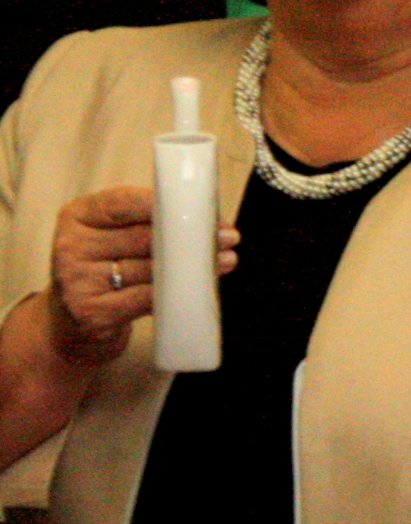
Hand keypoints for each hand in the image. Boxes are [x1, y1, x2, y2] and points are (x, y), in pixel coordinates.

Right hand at [45, 187, 238, 366]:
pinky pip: (145, 298)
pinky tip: (198, 286)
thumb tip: (205, 218)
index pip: (123, 202)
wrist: (71, 321)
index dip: (164, 204)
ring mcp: (78, 281)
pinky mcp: (92, 312)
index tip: (199, 207)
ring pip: (149, 269)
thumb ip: (147, 222)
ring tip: (224, 259)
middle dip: (190, 237)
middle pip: (142, 237)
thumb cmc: (104, 266)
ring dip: (192, 266)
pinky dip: (176, 292)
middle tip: (227, 236)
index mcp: (78, 216)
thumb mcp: (114, 235)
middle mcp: (72, 246)